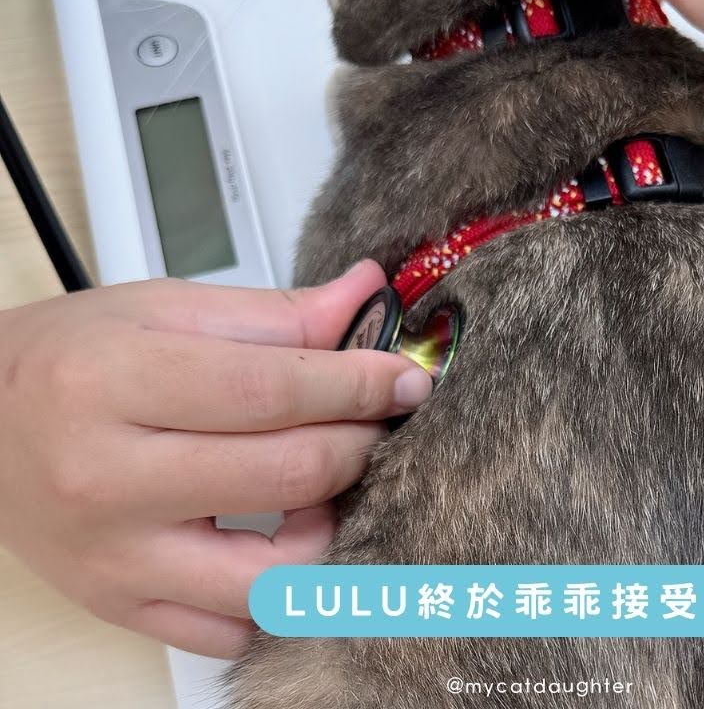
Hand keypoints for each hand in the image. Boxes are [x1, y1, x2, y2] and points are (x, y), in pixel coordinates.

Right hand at [0, 264, 429, 657]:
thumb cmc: (75, 358)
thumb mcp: (169, 309)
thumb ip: (277, 313)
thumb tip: (365, 296)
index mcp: (117, 384)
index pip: (272, 392)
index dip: (358, 385)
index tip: (406, 380)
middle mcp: (109, 481)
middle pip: (286, 477)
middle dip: (359, 445)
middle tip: (378, 421)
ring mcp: (114, 559)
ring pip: (270, 578)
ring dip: (330, 528)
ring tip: (327, 483)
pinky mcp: (120, 607)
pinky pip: (228, 631)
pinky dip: (279, 595)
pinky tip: (284, 541)